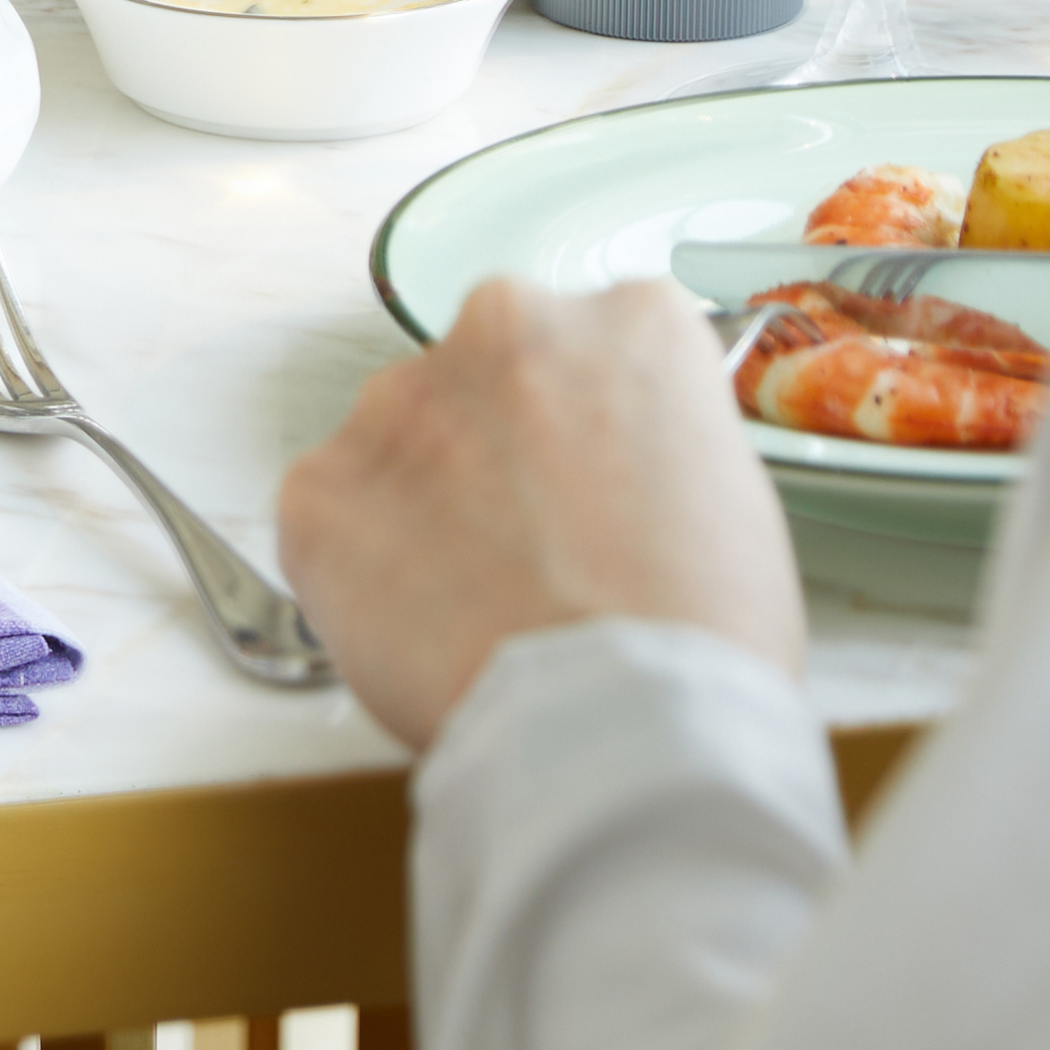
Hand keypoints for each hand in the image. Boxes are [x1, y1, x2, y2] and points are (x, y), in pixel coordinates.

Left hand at [275, 277, 806, 751]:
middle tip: (531, 546)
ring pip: (402, 440)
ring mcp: (398, 401)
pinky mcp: (318, 485)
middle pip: (486, 378)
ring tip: (477, 598)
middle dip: (497, 449)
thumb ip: (647, 441)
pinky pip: (333, 516)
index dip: (589, 430)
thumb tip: (598, 464)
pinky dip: (361, 565)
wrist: (617, 726)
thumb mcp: (731, 497)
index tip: (590, 486)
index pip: (592, 346)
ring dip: (424, 501)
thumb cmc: (697, 635)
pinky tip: (418, 622)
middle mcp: (504, 327)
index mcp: (628, 323)